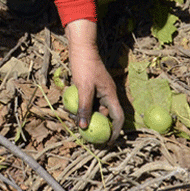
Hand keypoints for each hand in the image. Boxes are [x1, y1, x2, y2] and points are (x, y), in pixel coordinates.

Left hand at [64, 19, 123, 141]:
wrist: (81, 48)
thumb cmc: (84, 66)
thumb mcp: (83, 88)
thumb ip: (84, 107)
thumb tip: (83, 127)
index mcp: (111, 95)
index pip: (118, 118)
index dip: (115, 132)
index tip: (107, 142)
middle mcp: (108, 94)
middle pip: (106, 116)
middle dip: (96, 125)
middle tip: (86, 135)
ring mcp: (100, 91)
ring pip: (95, 109)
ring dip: (86, 115)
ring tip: (74, 119)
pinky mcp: (92, 88)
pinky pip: (89, 102)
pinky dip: (82, 106)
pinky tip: (71, 108)